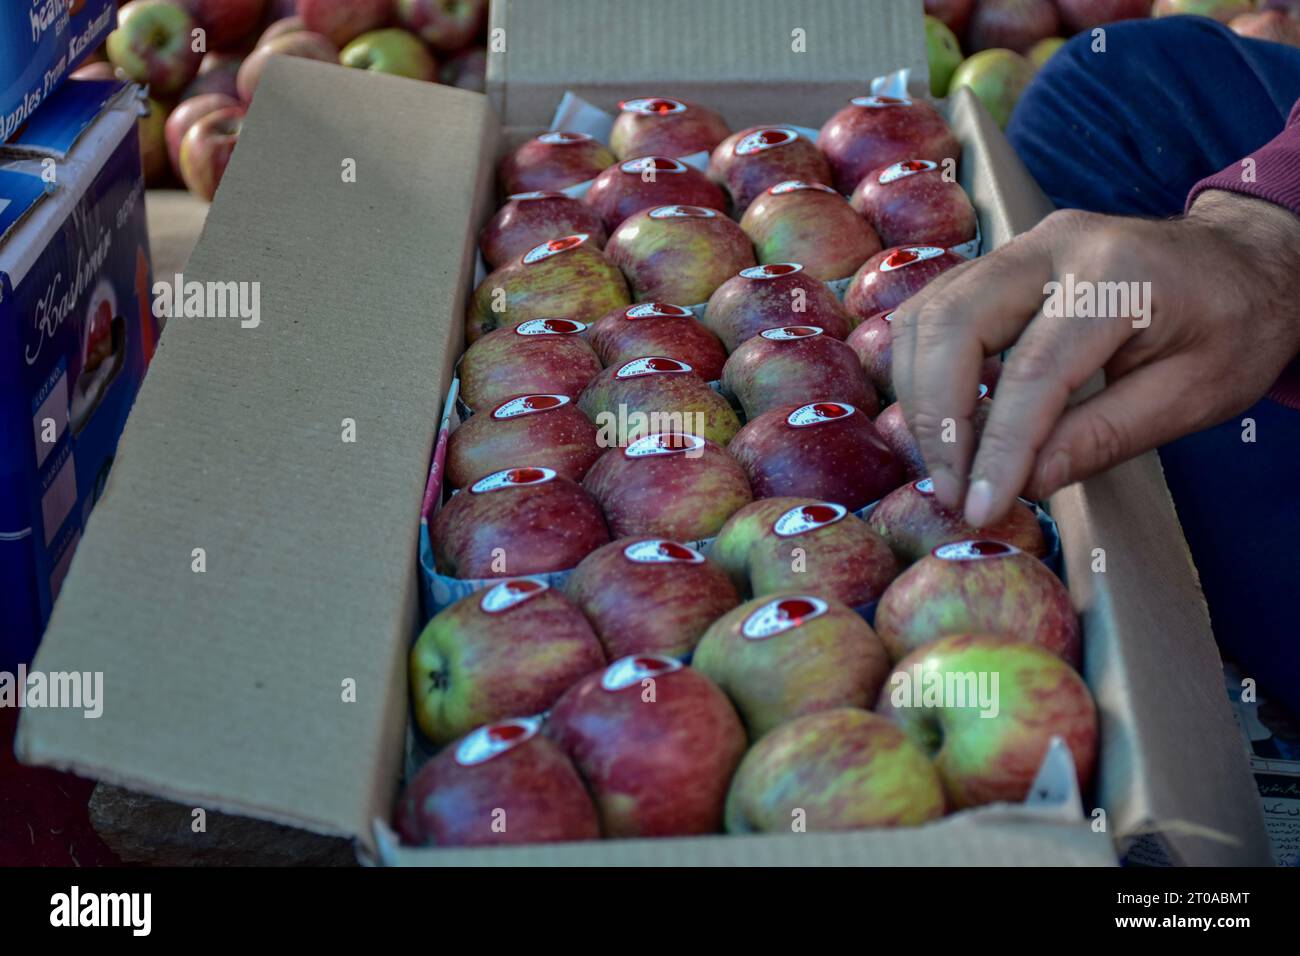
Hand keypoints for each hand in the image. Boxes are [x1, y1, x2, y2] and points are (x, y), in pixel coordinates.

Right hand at [889, 190, 1299, 526]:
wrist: (1244, 260)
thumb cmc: (1233, 326)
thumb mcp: (1193, 396)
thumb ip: (1105, 436)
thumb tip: (1027, 482)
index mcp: (1119, 276)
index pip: (1033, 370)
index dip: (998, 447)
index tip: (980, 506)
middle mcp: (1055, 245)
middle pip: (954, 325)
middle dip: (938, 417)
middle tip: (951, 489)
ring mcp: (1021, 246)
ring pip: (930, 314)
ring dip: (921, 395)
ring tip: (946, 462)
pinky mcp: (1000, 261)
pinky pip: (935, 309)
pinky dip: (925, 367)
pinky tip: (946, 417)